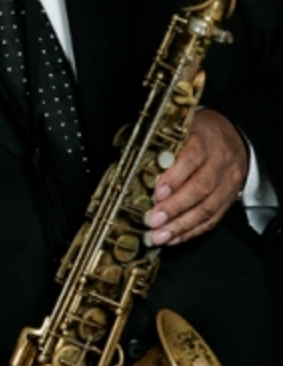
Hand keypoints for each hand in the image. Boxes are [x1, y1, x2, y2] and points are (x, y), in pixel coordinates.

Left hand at [145, 108, 247, 246]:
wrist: (233, 136)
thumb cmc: (201, 132)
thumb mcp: (181, 128)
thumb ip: (160, 143)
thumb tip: (133, 160)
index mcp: (204, 140)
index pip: (191, 159)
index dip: (174, 178)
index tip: (157, 192)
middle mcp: (219, 162)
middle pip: (199, 188)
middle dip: (174, 208)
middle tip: (154, 220)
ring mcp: (227, 182)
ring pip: (207, 208)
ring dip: (181, 226)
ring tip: (160, 235)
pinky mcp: (229, 199)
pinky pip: (212, 219)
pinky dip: (192, 231)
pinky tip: (175, 238)